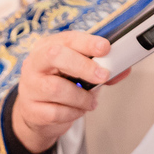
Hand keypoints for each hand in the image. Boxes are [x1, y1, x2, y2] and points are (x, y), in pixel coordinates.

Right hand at [12, 31, 129, 153]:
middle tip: (102, 76)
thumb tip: (123, 69)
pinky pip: (57, 112)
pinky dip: (74, 113)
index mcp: (47, 47)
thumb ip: (99, 69)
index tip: (105, 48)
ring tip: (90, 101)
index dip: (87, 42)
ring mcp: (30, 87)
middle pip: (55, 56)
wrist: (38, 114)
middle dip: (83, 66)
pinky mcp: (32, 110)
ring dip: (81, 97)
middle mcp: (34, 64)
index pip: (66, 39)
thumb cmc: (60, 85)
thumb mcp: (78, 73)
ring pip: (57, 88)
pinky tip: (77, 110)